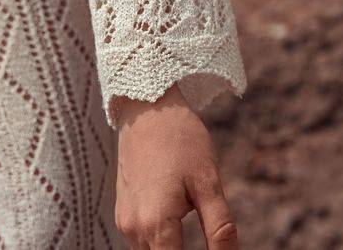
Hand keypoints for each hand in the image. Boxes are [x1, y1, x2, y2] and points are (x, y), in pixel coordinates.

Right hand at [113, 84, 238, 248]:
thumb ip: (219, 228)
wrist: (148, 106)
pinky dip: (160, 239)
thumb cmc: (181, 140)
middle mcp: (134, 229)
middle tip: (211, 239)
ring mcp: (125, 222)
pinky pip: (143, 240)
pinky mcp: (123, 213)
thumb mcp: (208, 181)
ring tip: (190, 215)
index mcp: (156, 225)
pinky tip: (175, 214)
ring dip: (171, 248)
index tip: (214, 249)